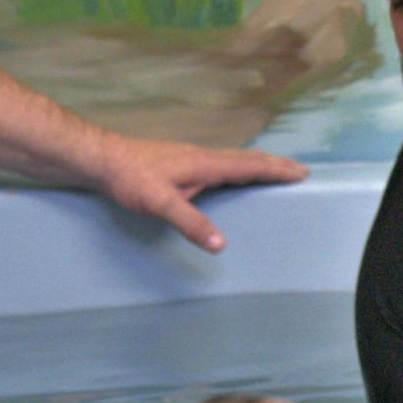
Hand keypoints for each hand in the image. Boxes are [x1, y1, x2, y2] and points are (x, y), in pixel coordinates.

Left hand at [97, 136, 306, 251]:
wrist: (101, 159)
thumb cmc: (130, 178)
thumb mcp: (160, 203)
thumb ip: (191, 223)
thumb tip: (221, 245)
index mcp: (206, 163)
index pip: (249, 166)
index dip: (276, 170)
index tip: (301, 172)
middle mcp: (203, 156)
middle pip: (247, 159)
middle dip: (275, 164)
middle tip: (299, 170)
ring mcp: (192, 157)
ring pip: (235, 159)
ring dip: (258, 163)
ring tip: (275, 170)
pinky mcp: (181, 161)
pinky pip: (222, 162)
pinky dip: (240, 166)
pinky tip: (232, 173)